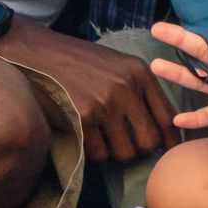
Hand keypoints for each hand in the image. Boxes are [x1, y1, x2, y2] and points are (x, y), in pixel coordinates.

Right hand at [0, 20, 179, 162]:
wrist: (38, 53)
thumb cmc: (79, 63)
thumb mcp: (118, 66)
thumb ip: (140, 91)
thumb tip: (162, 130)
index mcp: (140, 73)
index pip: (167, 117)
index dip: (170, 141)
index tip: (168, 153)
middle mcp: (127, 87)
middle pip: (149, 141)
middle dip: (139, 149)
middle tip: (126, 145)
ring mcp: (104, 103)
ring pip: (124, 152)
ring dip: (113, 151)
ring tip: (101, 137)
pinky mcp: (82, 118)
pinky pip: (99, 153)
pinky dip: (92, 151)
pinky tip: (85, 135)